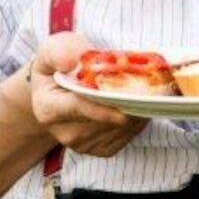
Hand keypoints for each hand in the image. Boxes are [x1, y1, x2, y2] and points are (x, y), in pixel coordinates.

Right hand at [27, 31, 146, 157]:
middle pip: (105, 120)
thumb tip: (73, 61)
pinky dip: (138, 120)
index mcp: (48, 108)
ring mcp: (83, 144)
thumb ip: (59, 51)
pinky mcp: (101, 149)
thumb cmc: (57, 66)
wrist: (56, 90)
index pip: (79, 108)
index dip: (103, 107)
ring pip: (121, 128)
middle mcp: (65, 132)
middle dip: (128, 102)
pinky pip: (128, 136)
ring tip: (146, 89)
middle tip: (150, 85)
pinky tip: (137, 102)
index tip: (125, 104)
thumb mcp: (51, 50)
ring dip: (136, 109)